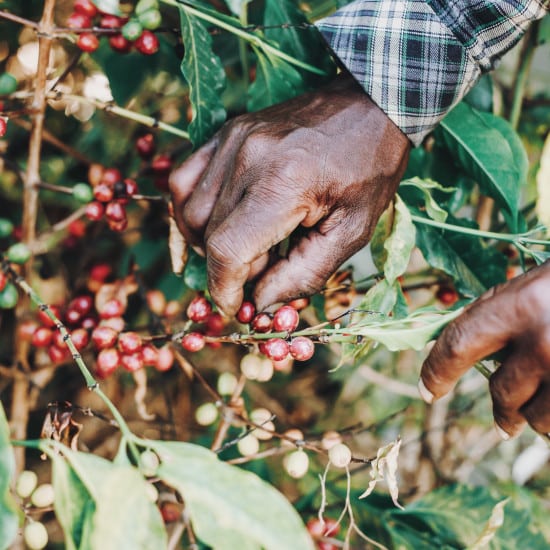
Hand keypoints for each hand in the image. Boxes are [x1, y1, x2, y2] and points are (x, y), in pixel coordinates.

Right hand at [170, 73, 409, 315]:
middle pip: (207, 233)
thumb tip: (260, 303)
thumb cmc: (369, 171)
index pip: (227, 250)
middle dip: (228, 268)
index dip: (224, 288)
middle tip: (260, 273)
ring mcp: (233, 139)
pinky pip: (186, 179)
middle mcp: (249, 157)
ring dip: (208, 242)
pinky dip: (193, 210)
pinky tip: (219, 222)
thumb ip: (303, 274)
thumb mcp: (352, 232)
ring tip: (246, 247)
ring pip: (189, 209)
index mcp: (284, 184)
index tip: (237, 307)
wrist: (369, 106)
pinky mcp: (227, 132)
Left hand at [420, 260, 549, 437]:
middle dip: (502, 411)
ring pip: (537, 419)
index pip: (458, 345)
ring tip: (544, 408)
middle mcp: (545, 342)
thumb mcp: (529, 287)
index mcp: (519, 307)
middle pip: (502, 393)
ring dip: (536, 418)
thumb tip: (457, 353)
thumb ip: (494, 317)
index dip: (436, 372)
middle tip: (503, 423)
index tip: (427, 392)